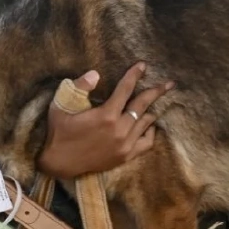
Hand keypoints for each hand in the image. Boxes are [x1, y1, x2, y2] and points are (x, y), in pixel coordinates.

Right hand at [36, 64, 175, 180]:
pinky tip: (149, 125)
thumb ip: (79, 87)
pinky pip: (146, 143)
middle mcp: (119, 130)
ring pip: (146, 123)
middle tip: (169, 84)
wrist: (59, 163)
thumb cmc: (59, 132)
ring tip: (158, 102)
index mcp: (105, 115)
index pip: (125, 89)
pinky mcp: (125, 156)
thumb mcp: (61, 105)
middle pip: (143, 105)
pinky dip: (150, 132)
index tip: (143, 65)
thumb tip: (95, 74)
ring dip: (151, 110)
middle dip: (156, 91)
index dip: (134, 75)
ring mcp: (124, 145)